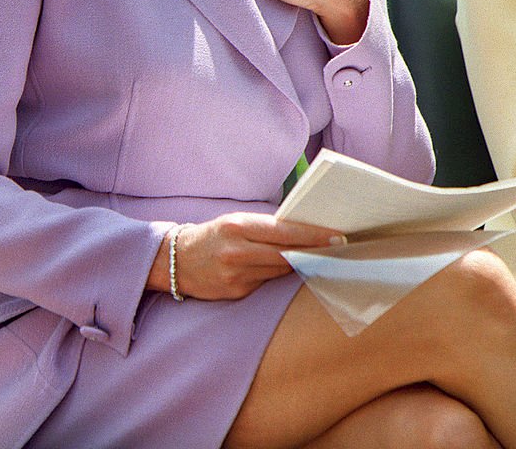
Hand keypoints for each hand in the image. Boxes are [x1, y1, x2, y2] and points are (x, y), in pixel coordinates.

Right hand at [147, 213, 345, 300]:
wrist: (177, 261)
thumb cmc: (212, 235)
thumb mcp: (234, 222)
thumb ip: (264, 227)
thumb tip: (302, 231)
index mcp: (237, 227)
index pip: (283, 232)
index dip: (312, 235)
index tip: (336, 235)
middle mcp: (236, 252)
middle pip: (286, 253)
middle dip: (314, 250)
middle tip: (338, 247)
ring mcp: (236, 275)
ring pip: (280, 270)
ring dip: (301, 263)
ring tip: (321, 255)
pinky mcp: (236, 293)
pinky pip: (266, 282)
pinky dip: (279, 274)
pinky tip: (292, 268)